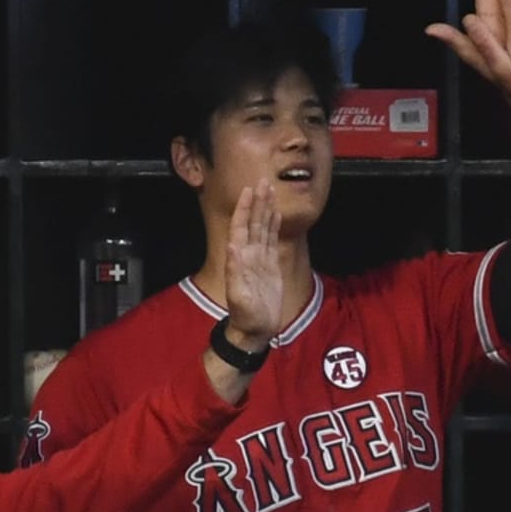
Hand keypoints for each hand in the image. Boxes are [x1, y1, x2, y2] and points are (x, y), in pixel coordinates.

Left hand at [224, 178, 282, 351]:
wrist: (256, 330)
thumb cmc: (247, 316)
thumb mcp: (240, 295)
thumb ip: (236, 270)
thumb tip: (234, 245)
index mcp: (240, 259)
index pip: (241, 227)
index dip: (244, 209)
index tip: (249, 190)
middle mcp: (249, 255)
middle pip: (253, 223)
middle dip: (257, 202)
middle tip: (263, 181)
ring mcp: (260, 259)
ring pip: (263, 228)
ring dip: (265, 209)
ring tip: (270, 191)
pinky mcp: (270, 266)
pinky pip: (272, 240)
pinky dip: (274, 226)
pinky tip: (276, 214)